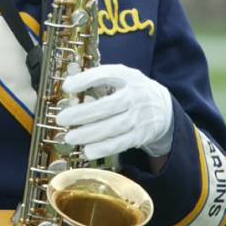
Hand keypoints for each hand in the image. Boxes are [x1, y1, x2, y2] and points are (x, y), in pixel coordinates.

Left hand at [55, 63, 173, 160]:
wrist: (163, 109)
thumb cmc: (132, 91)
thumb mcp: (121, 78)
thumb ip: (98, 80)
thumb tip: (68, 84)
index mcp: (127, 77)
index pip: (106, 75)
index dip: (86, 80)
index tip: (67, 87)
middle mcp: (135, 96)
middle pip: (107, 106)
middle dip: (82, 114)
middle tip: (62, 119)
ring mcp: (140, 117)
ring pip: (113, 128)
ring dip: (89, 134)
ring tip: (70, 137)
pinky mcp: (141, 135)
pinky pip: (120, 143)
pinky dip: (103, 148)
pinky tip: (87, 151)